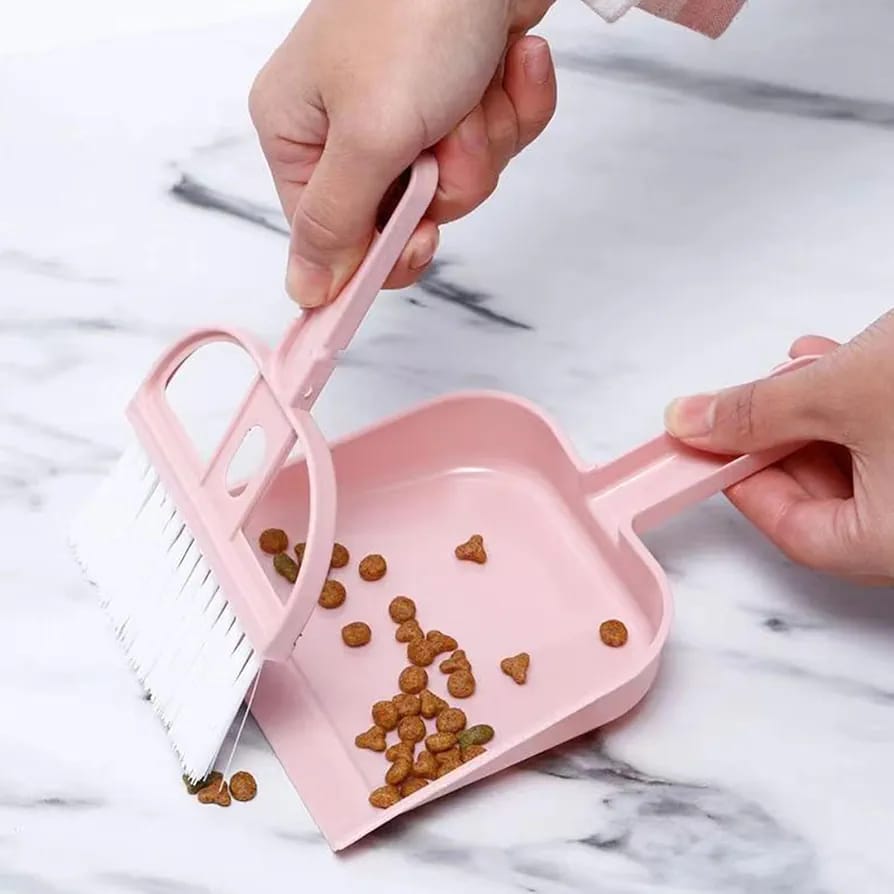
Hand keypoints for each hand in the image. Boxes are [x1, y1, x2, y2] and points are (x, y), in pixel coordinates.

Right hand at [250, 0, 556, 306]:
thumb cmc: (413, 16)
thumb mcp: (365, 137)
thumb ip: (334, 224)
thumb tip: (303, 292)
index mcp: (300, 134)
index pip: (334, 236)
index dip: (383, 252)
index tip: (419, 247)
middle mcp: (349, 126)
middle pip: (407, 216)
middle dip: (446, 180)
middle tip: (445, 137)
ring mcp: (410, 109)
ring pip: (460, 182)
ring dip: (483, 138)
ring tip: (475, 85)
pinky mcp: (462, 91)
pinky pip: (498, 139)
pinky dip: (515, 106)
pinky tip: (510, 59)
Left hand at [664, 311, 893, 585]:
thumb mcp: (838, 392)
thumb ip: (757, 411)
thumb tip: (693, 421)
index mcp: (892, 545)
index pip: (796, 533)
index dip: (742, 486)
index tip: (711, 451)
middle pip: (830, 501)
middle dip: (781, 442)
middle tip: (748, 410)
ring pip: (865, 467)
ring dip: (822, 416)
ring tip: (799, 372)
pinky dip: (864, 409)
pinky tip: (845, 362)